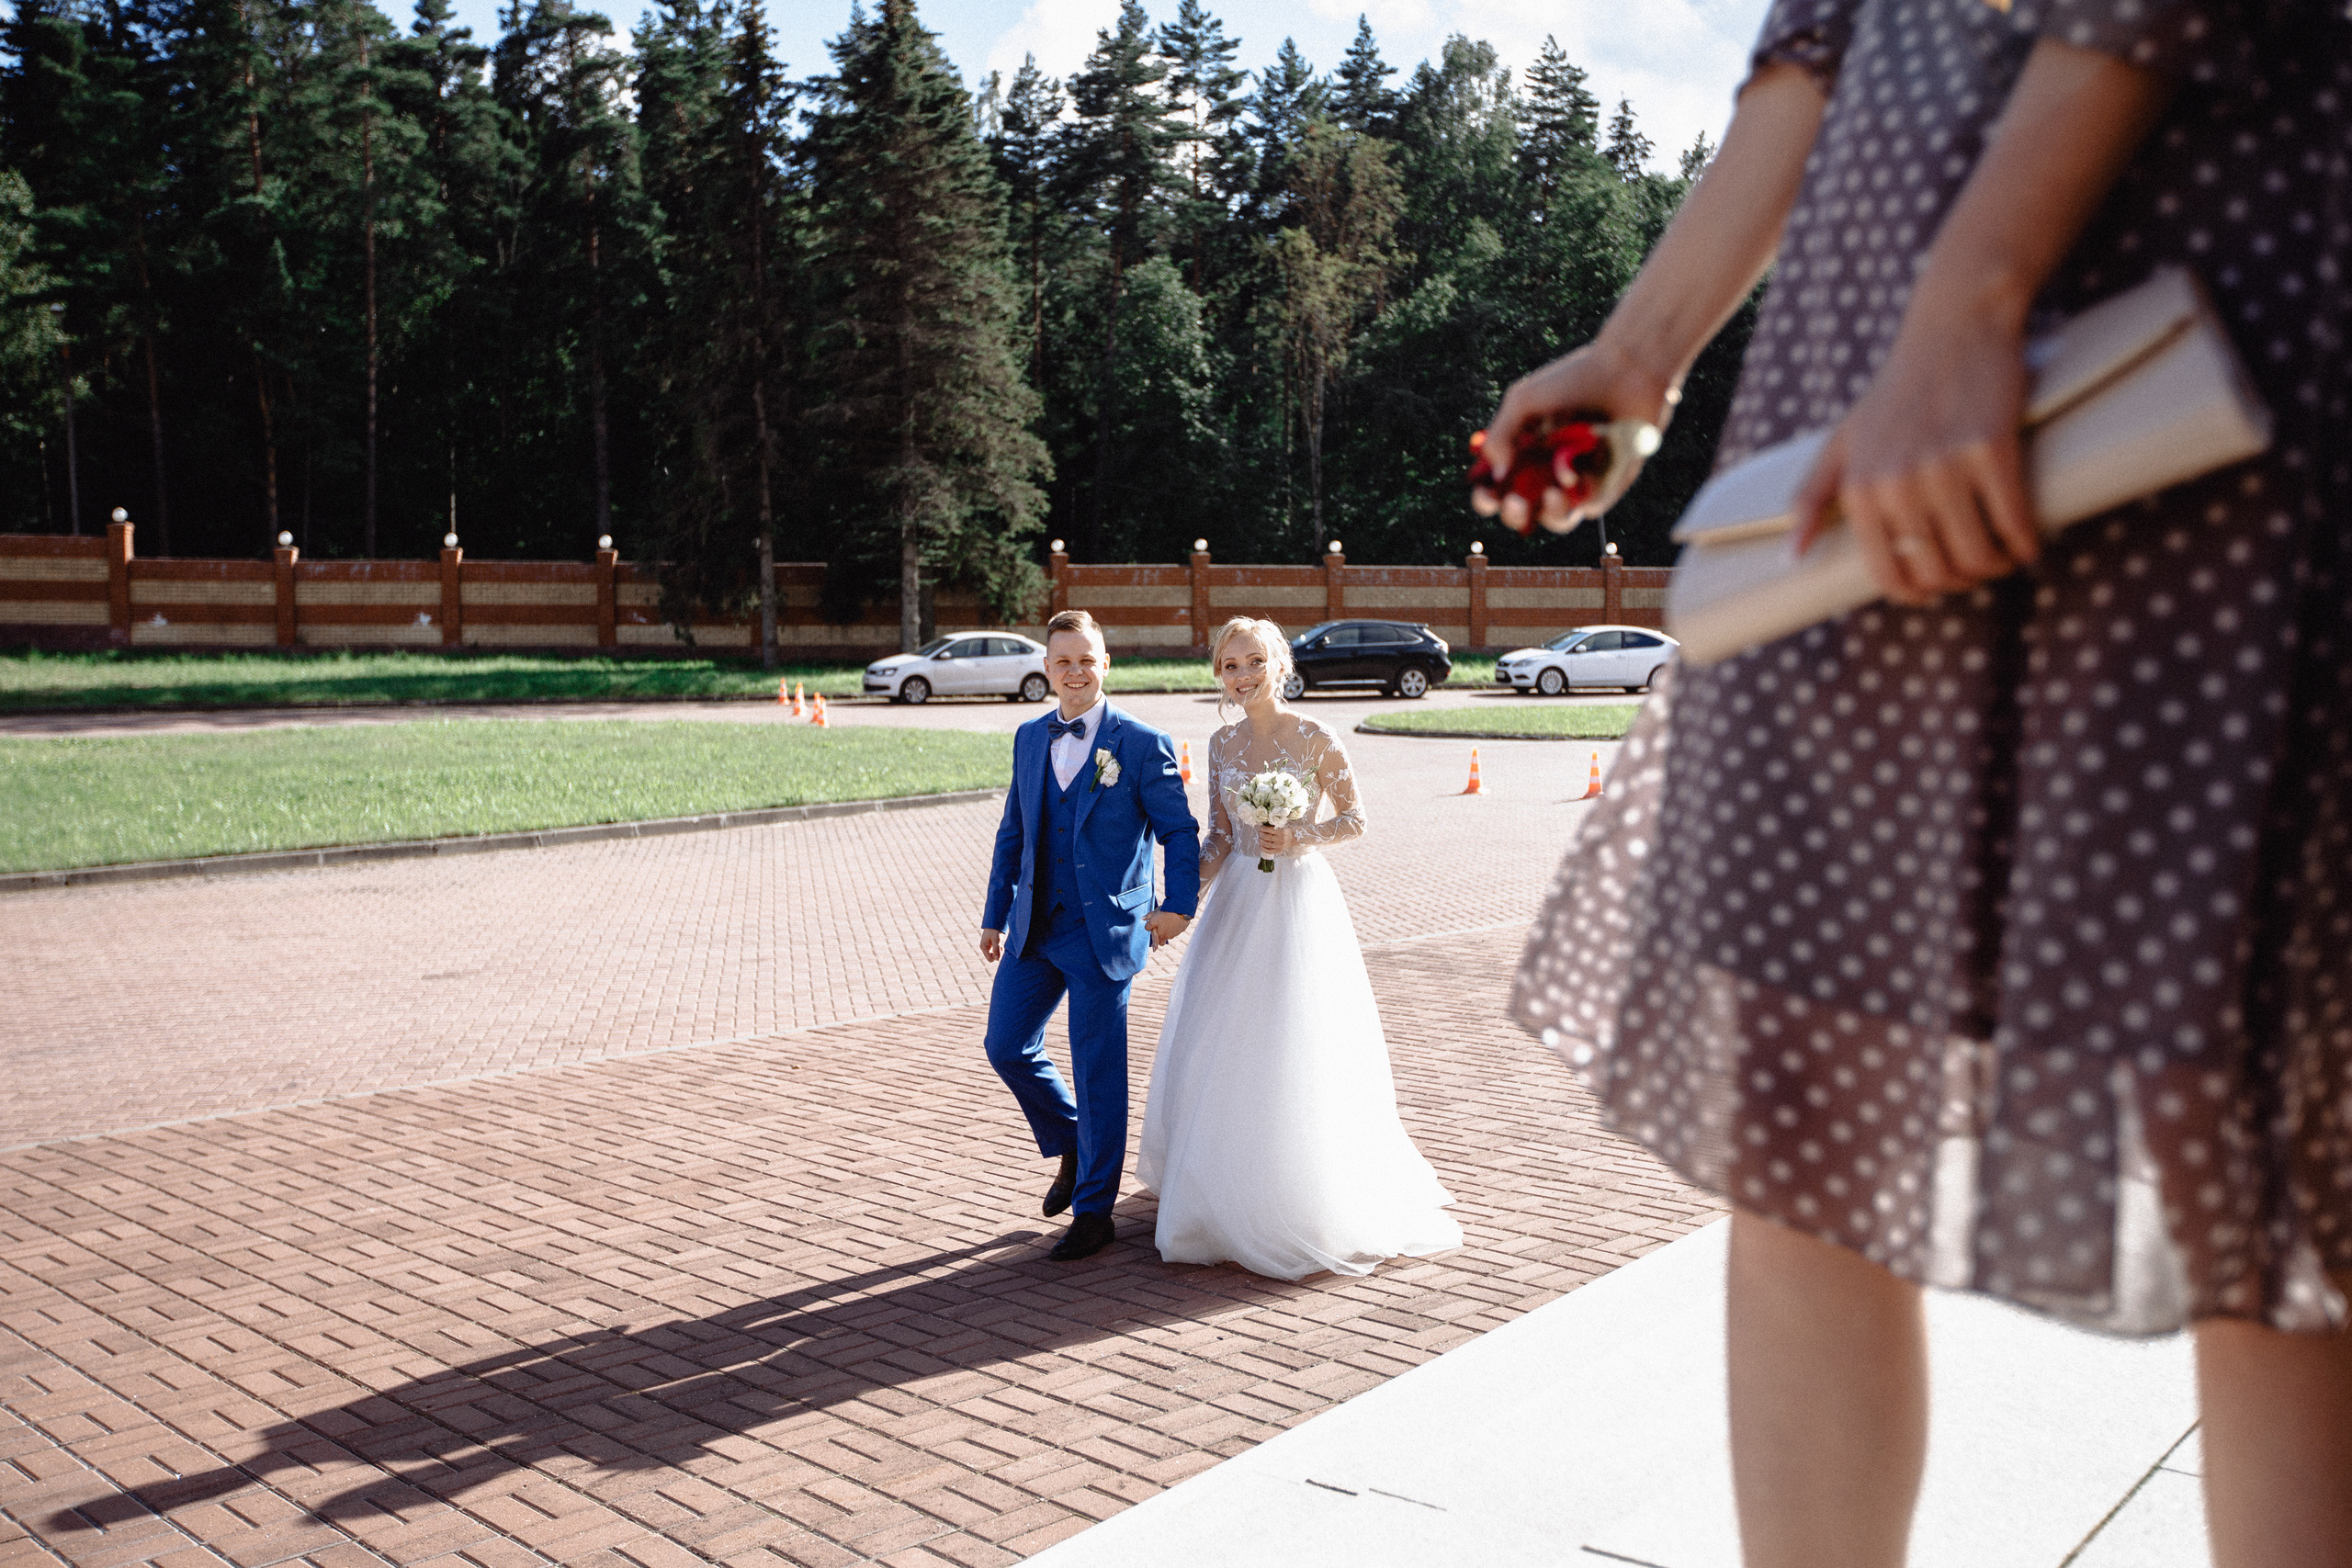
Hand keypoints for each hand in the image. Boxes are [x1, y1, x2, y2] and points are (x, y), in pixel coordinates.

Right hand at [979, 928, 1002, 962]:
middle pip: (992, 958)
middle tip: (1001, 947)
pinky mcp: (991, 945)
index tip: (999, 950)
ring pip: (994, 955)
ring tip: (1001, 945)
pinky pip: (995, 951)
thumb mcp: (996, 940)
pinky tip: (1000, 945)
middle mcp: (985, 948)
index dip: (996, 957)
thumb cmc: (995, 930)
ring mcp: (988, 947)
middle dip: (998, 954)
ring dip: (999, 951)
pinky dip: (999, 949)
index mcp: (984, 947)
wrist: (995, 922)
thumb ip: (996, 950)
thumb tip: (997, 959)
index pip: (990, 959)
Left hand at [1144, 911, 1189, 947]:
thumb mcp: (1153, 918)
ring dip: (1169, 930)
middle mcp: (1170, 936)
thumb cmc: (1165, 914)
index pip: (1158, 943)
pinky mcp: (1183, 927)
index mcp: (1162, 936)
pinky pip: (1178, 928)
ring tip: (1167, 921)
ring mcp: (1177, 932)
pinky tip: (1174, 919)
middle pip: (1165, 939)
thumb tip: (1142, 918)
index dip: (1156, 942)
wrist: (1180, 909)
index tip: (1154, 941)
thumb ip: (1148, 920)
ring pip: (1171, 934)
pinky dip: (1176, 926)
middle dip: (1162, 936)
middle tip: (1160, 930)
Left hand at [1256, 823, 1294, 856]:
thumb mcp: (1281, 826)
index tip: (1261, 828)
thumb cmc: (1284, 831)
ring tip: (1259, 838)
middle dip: (1261, 834)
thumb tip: (1262, 828)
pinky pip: (1269, 851)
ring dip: (1260, 841)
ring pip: (1267, 844)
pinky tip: (1260, 845)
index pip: (1269, 830)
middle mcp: (1281, 839)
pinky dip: (1263, 848)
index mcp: (1281, 831)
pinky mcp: (1278, 851)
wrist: (1292, 838)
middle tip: (1259, 833)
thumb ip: (1273, 827)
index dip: (1263, 829)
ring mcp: (1279, 846)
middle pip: (1267, 837)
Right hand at [1482, 336, 1675, 532]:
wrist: (1626, 371)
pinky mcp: (1608, 484)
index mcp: (1525, 452)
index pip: (1499, 487)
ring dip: (1550, 515)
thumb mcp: (1523, 401)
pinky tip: (1580, 473)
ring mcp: (1579, 480)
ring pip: (1558, 518)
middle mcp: (1549, 471)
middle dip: (1513, 514)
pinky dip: (1581, 495)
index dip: (1486, 497)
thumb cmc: (1573, 380)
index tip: (1484, 492)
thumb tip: (1496, 475)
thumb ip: (1500, 435)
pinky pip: (1589, 506)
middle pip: (1524, 511)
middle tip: (1514, 503)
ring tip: (1553, 495)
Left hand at [1792, 287, 2039, 603]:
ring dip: (1997, 566)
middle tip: (1976, 565)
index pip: (1890, 573)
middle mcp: (1897, 483)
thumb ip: (1811, 497)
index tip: (1938, 585)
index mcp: (1860, 489)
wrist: (1953, 329)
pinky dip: (2025, 542)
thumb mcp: (1842, 441)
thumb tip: (1792, 556)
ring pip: (1978, 555)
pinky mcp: (1990, 449)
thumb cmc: (1896, 392)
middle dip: (1961, 580)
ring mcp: (1944, 466)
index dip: (1919, 592)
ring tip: (2002, 555)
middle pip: (1938, 570)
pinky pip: (2014, 522)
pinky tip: (2027, 541)